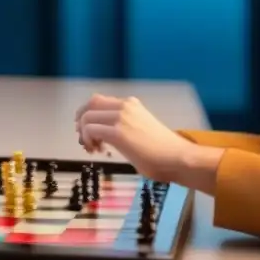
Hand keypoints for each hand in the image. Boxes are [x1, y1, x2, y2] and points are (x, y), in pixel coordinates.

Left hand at [75, 94, 195, 181]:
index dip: (88, 115)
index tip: (89, 132)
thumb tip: (107, 135)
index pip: (99, 101)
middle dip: (82, 121)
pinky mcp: (118, 132)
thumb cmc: (164, 151)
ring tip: (92, 148)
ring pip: (87, 117)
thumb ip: (125, 126)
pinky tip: (96, 150)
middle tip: (85, 139)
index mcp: (131, 104)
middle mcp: (125, 105)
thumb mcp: (141, 129)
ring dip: (84, 133)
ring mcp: (121, 117)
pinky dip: (87, 140)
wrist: (178, 158)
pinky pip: (90, 130)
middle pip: (90, 104)